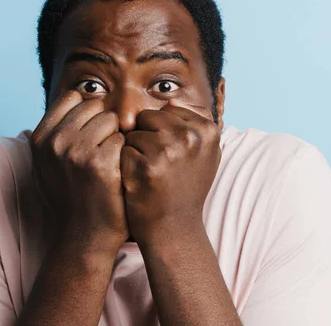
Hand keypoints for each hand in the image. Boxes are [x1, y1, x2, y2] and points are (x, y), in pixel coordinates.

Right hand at [31, 91, 127, 251]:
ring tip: (109, 162)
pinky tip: (117, 172)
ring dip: (115, 137)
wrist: (86, 234)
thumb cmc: (72, 197)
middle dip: (103, 124)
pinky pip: (122, 139)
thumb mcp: (49, 164)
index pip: (72, 97)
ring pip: (110, 119)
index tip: (90, 134)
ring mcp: (76, 152)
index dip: (88, 113)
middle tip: (101, 152)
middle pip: (94, 105)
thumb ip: (55, 131)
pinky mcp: (100, 163)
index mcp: (41, 138)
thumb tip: (73, 97)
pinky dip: (125, 153)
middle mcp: (55, 142)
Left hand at [120, 99, 221, 245]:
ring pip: (134, 132)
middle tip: (160, 166)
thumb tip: (170, 101)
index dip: (164, 132)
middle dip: (147, 138)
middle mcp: (190, 137)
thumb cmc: (186, 188)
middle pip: (149, 117)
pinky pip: (123, 148)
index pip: (170, 109)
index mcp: (207, 130)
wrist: (174, 228)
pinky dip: (125, 164)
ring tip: (151, 174)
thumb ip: (194, 123)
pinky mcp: (146, 165)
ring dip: (135, 151)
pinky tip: (139, 182)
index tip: (175, 156)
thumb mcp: (205, 154)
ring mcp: (168, 150)